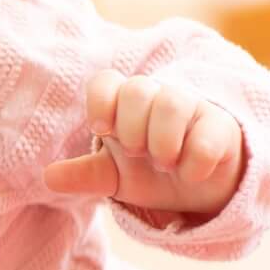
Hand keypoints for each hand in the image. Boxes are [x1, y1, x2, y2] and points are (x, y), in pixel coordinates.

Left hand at [42, 70, 247, 222]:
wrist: (196, 188)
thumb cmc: (148, 171)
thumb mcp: (113, 176)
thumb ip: (84, 174)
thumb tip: (48, 177)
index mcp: (123, 105)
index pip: (106, 81)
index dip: (100, 101)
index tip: (102, 129)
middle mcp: (156, 99)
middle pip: (138, 88)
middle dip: (131, 125)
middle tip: (136, 153)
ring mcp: (192, 108)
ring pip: (174, 103)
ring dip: (162, 139)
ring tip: (163, 163)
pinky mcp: (222, 127)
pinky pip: (209, 134)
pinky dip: (194, 159)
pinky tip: (188, 174)